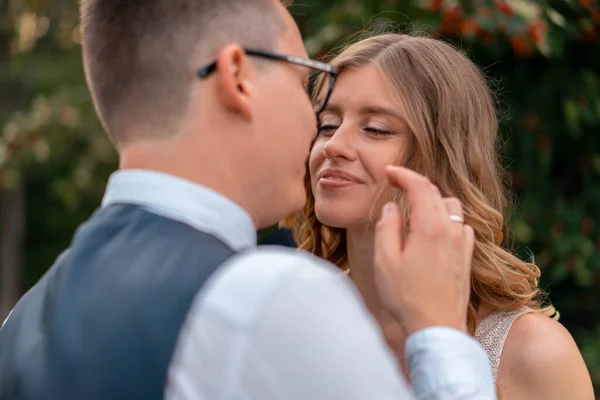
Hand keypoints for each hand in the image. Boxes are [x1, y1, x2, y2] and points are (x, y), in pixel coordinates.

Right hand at [373, 166, 474, 334]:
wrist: (436, 329)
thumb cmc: (406, 297)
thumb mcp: (385, 260)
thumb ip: (387, 227)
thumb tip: (391, 207)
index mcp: (430, 227)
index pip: (420, 186)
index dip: (403, 174)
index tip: (389, 171)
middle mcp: (451, 230)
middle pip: (436, 193)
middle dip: (416, 185)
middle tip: (397, 186)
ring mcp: (462, 244)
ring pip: (452, 208)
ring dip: (433, 202)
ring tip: (414, 211)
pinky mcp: (467, 258)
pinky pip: (459, 226)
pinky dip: (445, 220)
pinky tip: (433, 233)